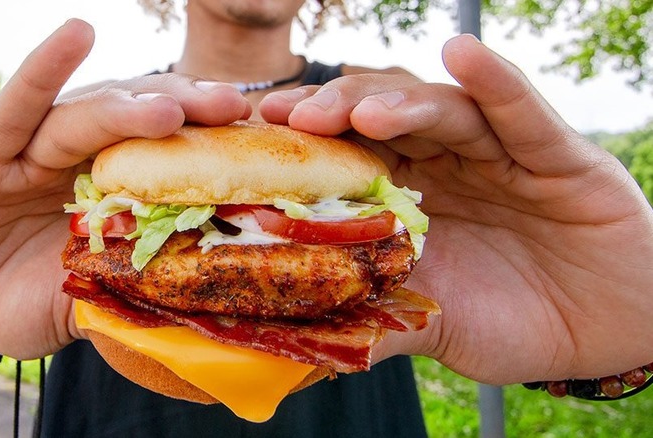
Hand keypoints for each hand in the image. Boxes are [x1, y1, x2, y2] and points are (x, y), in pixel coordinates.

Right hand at [0, 19, 249, 359]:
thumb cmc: (19, 301)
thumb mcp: (86, 300)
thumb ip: (130, 289)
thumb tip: (198, 302)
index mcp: (112, 193)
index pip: (169, 157)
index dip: (212, 146)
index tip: (260, 143)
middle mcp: (79, 161)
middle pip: (139, 122)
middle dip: (187, 111)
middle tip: (233, 108)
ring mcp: (30, 150)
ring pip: (87, 115)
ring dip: (129, 105)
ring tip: (171, 108)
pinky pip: (15, 106)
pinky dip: (42, 71)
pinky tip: (75, 34)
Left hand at [259, 34, 652, 383]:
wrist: (606, 333)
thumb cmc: (515, 321)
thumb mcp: (435, 325)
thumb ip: (378, 321)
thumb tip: (303, 346)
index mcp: (410, 198)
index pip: (349, 154)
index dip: (305, 143)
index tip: (256, 138)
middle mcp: (446, 165)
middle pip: (385, 119)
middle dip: (337, 112)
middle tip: (293, 118)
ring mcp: (499, 154)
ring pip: (443, 111)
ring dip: (400, 102)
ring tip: (362, 112)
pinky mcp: (557, 157)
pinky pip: (523, 115)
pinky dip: (496, 85)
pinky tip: (464, 55)